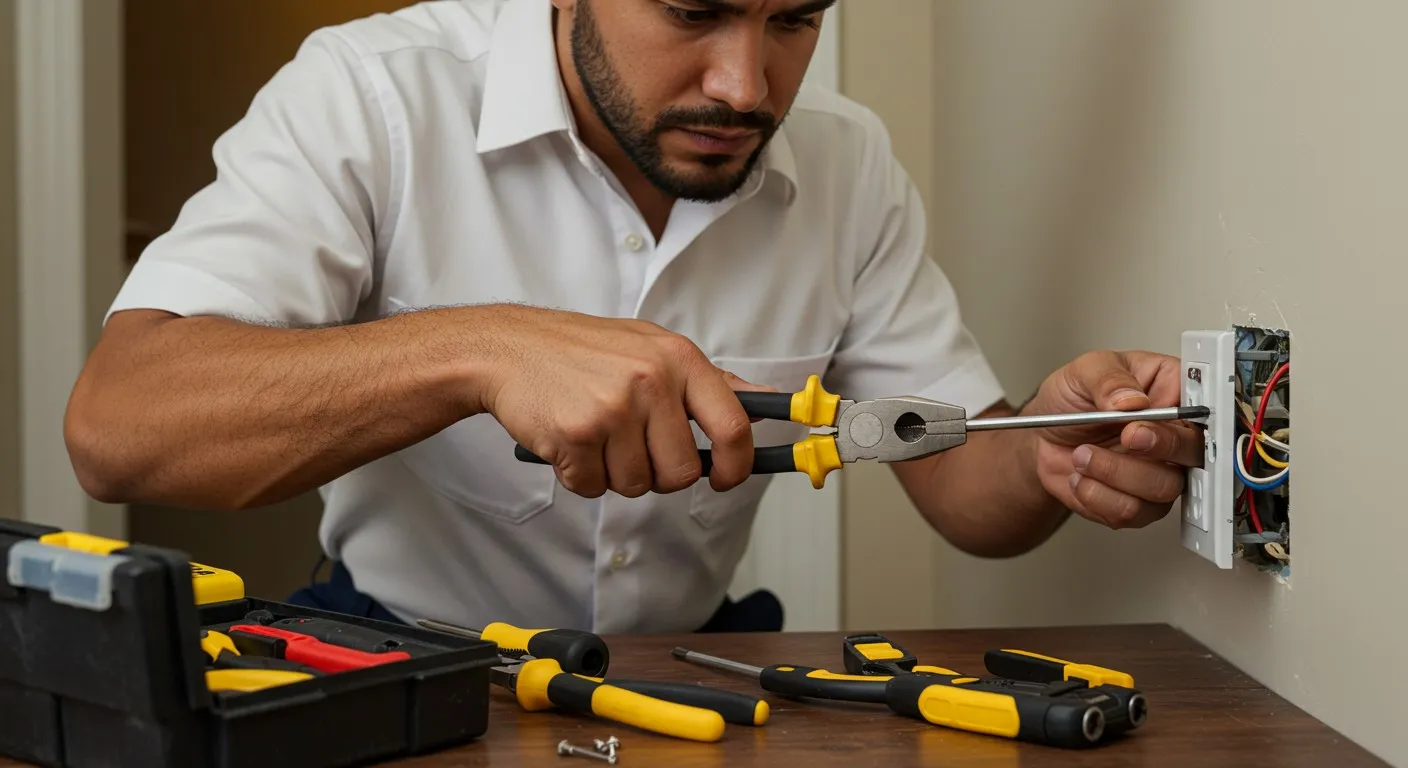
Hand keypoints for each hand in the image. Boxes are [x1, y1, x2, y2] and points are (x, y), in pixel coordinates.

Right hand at [474, 305, 765, 497]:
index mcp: (680, 358)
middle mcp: (652, 381)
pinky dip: (580, 475)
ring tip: (595, 435)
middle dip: (658, 474)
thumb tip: (764, 402)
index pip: (733, 426)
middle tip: (631, 447)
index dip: (738, 465)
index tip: (726, 478)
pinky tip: (569, 440)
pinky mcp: (577, 434)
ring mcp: (614, 408)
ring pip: (636, 485)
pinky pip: (593, 487)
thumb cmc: (583, 351)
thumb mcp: (653, 347)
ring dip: (614, 474)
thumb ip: (708, 381)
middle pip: (682, 472)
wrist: (508, 347)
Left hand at [1023, 350, 1203, 528]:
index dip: (1186, 420)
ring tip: (1082, 455)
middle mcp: (1174, 435)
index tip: (1150, 421)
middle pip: (1195, 455)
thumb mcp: (1084, 371)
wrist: (1041, 437)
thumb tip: (1132, 400)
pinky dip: (1098, 496)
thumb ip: (1108, 379)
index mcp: (1172, 392)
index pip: (1203, 408)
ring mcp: (1160, 471)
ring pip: (1164, 489)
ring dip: (1115, 474)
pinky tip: (1080, 477)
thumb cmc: (1072, 398)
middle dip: (1158, 450)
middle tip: (1124, 437)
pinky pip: (1132, 512)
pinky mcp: (1138, 502)